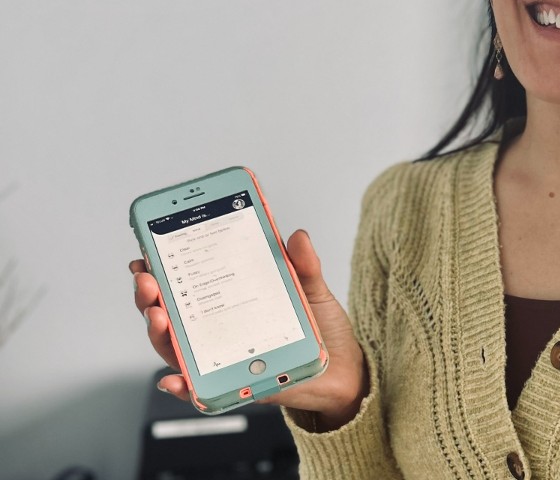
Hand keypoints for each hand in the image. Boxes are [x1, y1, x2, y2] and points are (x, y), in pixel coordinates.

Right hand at [130, 229, 367, 430]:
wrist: (347, 372)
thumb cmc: (322, 330)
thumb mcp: (312, 291)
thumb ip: (304, 265)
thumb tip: (297, 236)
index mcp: (232, 301)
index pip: (189, 285)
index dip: (162, 271)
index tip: (144, 254)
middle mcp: (221, 331)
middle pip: (172, 315)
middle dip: (150, 297)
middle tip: (146, 280)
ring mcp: (224, 359)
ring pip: (177, 349)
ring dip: (159, 334)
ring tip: (157, 316)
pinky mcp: (235, 387)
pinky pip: (200, 391)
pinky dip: (182, 387)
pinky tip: (174, 379)